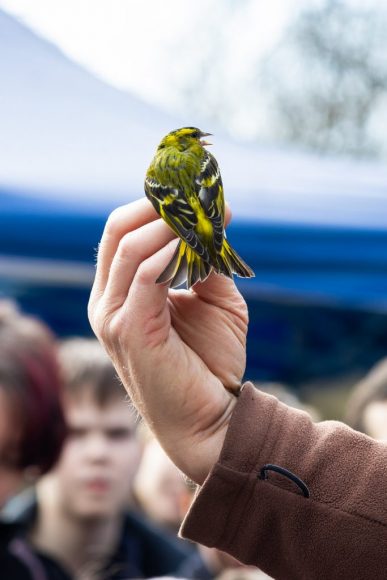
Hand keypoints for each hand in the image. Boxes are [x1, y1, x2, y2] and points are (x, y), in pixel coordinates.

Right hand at [88, 199, 248, 482]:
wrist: (211, 419)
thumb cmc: (209, 363)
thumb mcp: (214, 302)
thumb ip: (208, 265)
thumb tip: (217, 222)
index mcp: (120, 293)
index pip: (121, 232)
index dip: (155, 206)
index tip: (197, 192)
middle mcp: (106, 302)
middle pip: (117, 230)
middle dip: (160, 205)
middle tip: (201, 194)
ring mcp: (112, 317)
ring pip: (131, 246)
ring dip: (173, 224)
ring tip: (211, 217)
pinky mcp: (128, 331)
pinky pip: (146, 274)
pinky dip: (173, 252)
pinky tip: (200, 244)